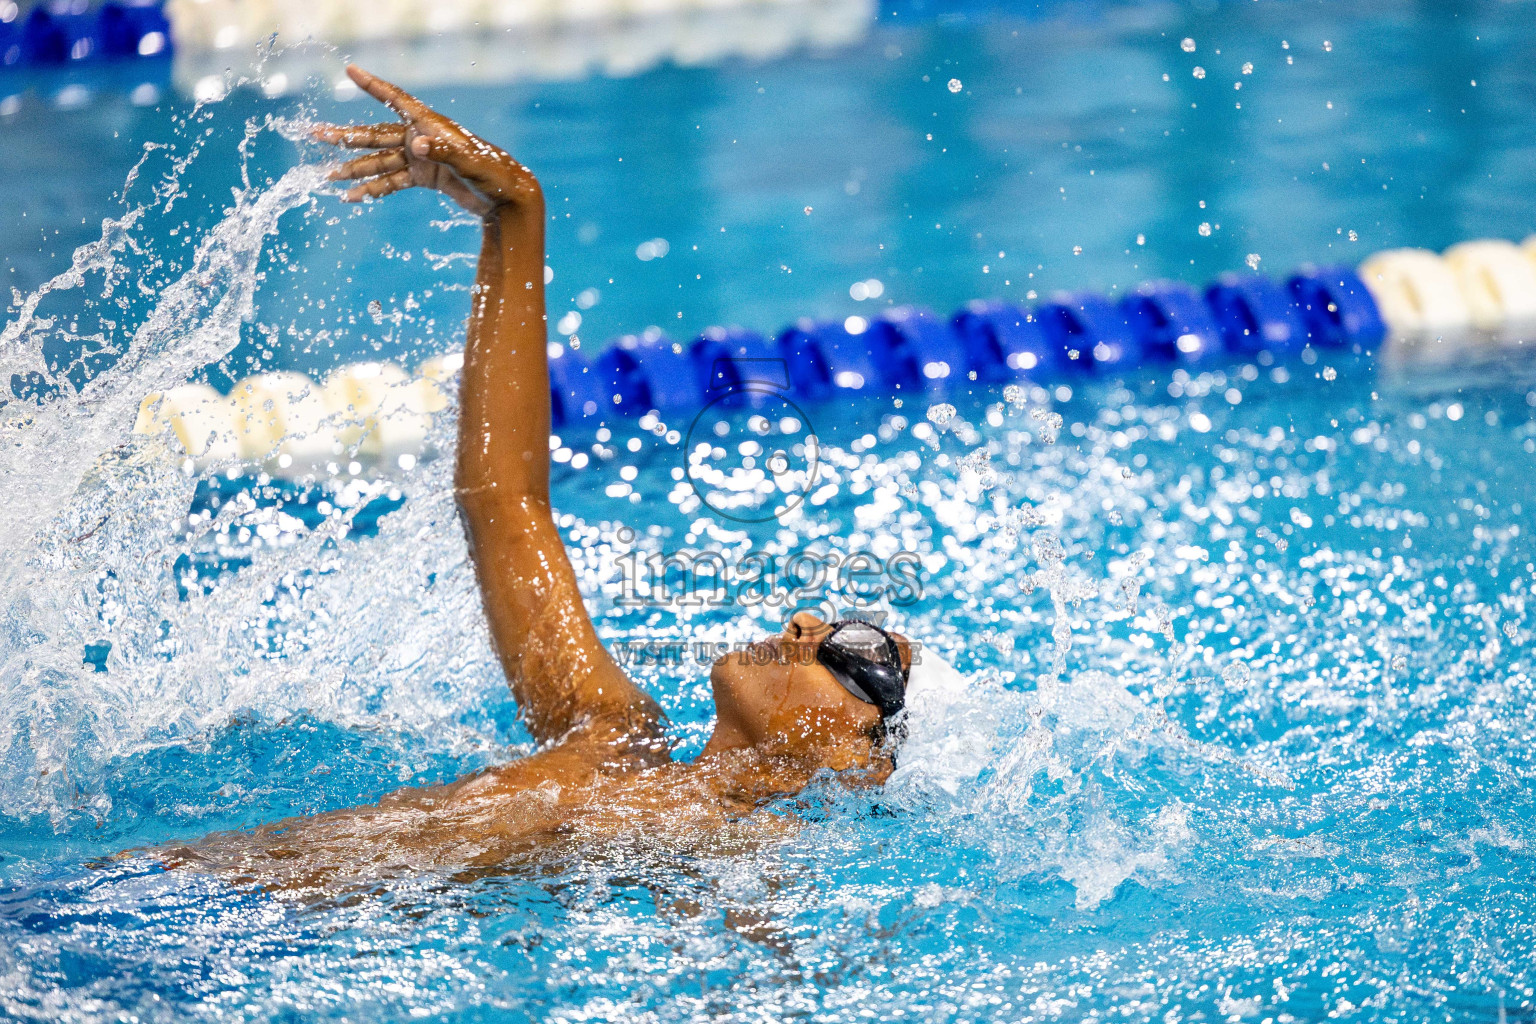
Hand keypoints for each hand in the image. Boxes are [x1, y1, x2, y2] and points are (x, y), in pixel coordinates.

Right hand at [312, 65, 538, 217]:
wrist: (508, 198)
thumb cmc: (494, 174)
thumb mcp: (469, 162)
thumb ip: (443, 150)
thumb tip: (416, 143)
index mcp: (431, 124)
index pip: (395, 99)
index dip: (372, 86)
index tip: (350, 70)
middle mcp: (421, 137)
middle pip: (376, 135)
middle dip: (346, 137)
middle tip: (315, 135)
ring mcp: (421, 158)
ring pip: (380, 162)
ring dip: (354, 169)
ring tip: (328, 176)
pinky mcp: (425, 177)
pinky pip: (392, 182)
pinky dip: (373, 190)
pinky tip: (353, 198)